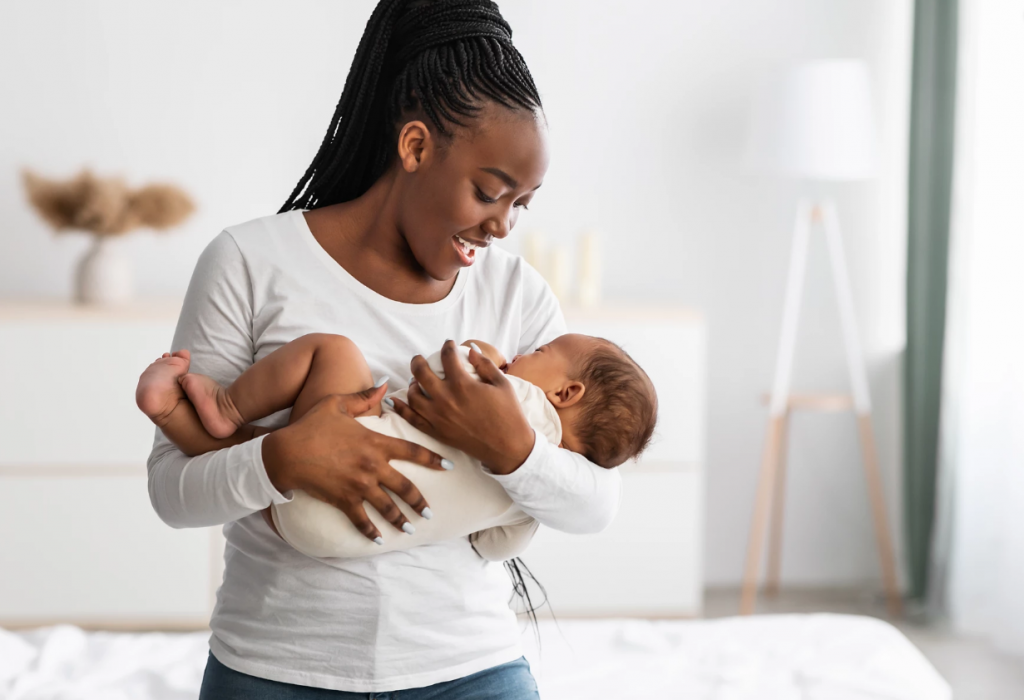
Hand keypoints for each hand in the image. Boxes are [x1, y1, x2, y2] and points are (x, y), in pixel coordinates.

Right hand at [261, 384, 448, 542]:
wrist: (287, 452)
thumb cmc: (311, 425)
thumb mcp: (338, 404)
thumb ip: (364, 397)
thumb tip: (385, 385)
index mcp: (375, 443)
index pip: (412, 451)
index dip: (433, 459)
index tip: (449, 466)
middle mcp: (372, 466)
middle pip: (405, 487)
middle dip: (420, 501)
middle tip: (430, 512)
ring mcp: (359, 485)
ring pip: (387, 507)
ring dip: (400, 520)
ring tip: (411, 528)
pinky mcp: (344, 500)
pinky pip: (361, 520)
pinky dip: (370, 532)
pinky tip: (378, 540)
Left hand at [391, 340, 534, 474]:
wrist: (508, 447)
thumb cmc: (509, 414)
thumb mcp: (502, 384)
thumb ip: (485, 364)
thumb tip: (470, 350)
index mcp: (462, 384)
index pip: (447, 357)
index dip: (447, 346)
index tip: (449, 344)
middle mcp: (446, 399)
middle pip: (421, 373)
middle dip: (418, 361)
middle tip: (420, 358)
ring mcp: (438, 417)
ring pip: (413, 395)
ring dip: (412, 384)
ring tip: (416, 381)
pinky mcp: (436, 432)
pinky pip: (412, 419)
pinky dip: (400, 409)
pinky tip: (393, 401)